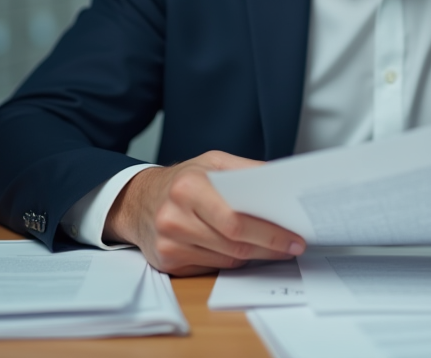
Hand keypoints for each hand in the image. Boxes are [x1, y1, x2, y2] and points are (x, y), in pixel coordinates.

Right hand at [103, 150, 305, 275]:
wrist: (137, 201)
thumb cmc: (182, 180)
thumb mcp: (212, 163)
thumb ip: (247, 170)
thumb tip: (282, 182)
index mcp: (188, 187)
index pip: (236, 220)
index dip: (269, 233)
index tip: (293, 237)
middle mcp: (174, 217)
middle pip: (234, 244)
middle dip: (269, 247)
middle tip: (293, 246)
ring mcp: (169, 244)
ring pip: (227, 261)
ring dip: (255, 256)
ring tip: (275, 248)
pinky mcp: (167, 263)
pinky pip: (213, 268)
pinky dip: (232, 261)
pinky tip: (243, 251)